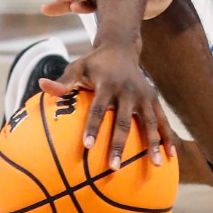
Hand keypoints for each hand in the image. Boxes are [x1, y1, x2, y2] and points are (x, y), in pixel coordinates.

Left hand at [39, 43, 175, 169]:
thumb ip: (63, 81)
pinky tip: (171, 157)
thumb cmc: (94, 63)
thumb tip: (42, 86)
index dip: (93, 126)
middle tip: (114, 167)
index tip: (87, 146)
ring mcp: (143, 95)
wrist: (122, 46)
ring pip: (149, 122)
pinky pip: (162, 120)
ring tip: (155, 164)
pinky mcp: (153, 98)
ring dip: (152, 144)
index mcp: (107, 83)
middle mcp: (128, 90)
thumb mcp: (78, 67)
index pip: (98, 108)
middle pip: (123, 121)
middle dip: (118, 144)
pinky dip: (168, 137)